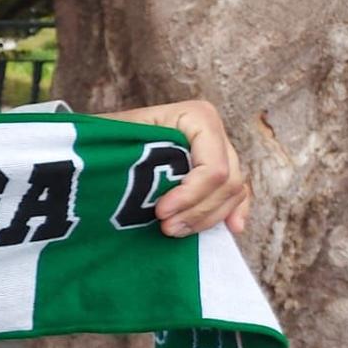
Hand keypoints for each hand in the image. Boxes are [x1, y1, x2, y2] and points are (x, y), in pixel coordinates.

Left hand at [104, 99, 251, 235]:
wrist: (110, 137)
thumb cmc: (111, 134)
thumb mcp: (116, 135)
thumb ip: (126, 147)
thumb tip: (122, 168)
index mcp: (198, 117)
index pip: (212, 167)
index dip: (190, 194)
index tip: (161, 212)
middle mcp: (216, 134)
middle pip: (226, 183)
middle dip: (197, 210)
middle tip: (166, 228)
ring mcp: (222, 153)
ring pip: (233, 193)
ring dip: (207, 218)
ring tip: (175, 230)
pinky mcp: (220, 173)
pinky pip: (238, 195)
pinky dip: (232, 212)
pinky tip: (231, 228)